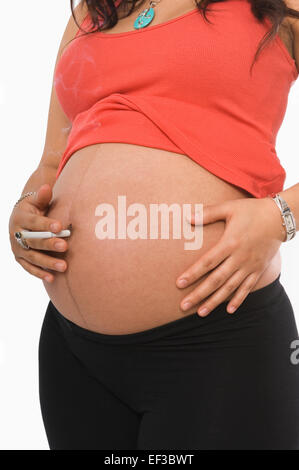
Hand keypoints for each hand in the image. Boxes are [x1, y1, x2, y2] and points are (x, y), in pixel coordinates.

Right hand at [9, 183, 67, 282]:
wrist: (21, 219)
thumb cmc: (34, 208)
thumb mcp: (36, 200)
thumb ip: (42, 196)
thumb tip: (46, 187)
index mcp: (20, 217)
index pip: (34, 222)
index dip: (46, 225)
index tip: (59, 226)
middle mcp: (16, 234)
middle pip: (33, 241)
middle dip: (49, 244)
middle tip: (65, 246)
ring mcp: (17, 248)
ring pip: (32, 257)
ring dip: (47, 262)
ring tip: (63, 266)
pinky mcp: (20, 258)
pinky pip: (29, 267)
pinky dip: (39, 273)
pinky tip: (52, 278)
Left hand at [176, 197, 285, 315]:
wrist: (280, 218)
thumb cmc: (252, 211)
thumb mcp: (229, 208)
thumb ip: (209, 213)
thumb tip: (188, 218)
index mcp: (230, 243)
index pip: (207, 262)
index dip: (193, 274)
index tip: (179, 283)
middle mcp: (239, 258)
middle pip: (216, 280)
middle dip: (199, 294)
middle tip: (184, 305)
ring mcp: (250, 266)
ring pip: (230, 288)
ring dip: (214, 301)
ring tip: (201, 312)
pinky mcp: (258, 270)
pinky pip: (247, 288)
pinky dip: (238, 299)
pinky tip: (229, 310)